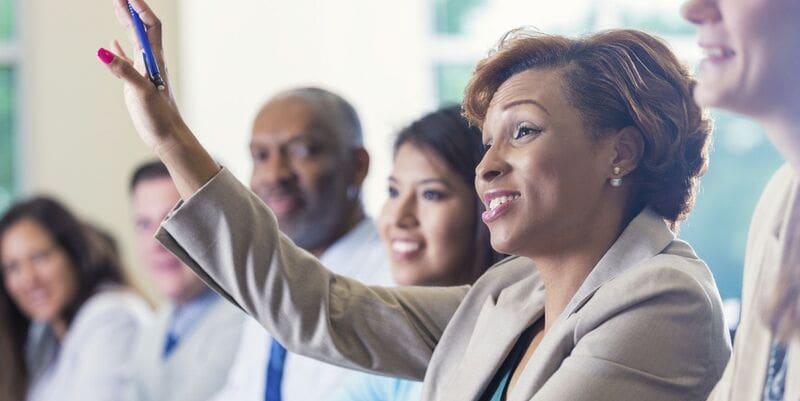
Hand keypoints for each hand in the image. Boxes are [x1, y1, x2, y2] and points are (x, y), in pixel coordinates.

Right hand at [98, 0, 219, 198]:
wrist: (168, 138)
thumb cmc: (160, 117)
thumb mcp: (141, 92)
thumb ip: (123, 71)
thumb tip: (103, 51)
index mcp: (154, 61)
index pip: (149, 27)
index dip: (140, 10)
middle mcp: (151, 64)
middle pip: (142, 30)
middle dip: (131, 11)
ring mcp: (144, 74)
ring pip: (134, 43)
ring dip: (126, 25)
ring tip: (117, 8)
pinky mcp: (137, 85)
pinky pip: (126, 62)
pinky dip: (118, 51)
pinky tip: (110, 45)